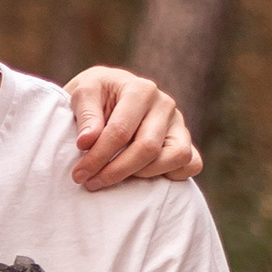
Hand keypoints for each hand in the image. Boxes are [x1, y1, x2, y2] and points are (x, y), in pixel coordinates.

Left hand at [63, 68, 200, 189]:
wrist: (108, 95)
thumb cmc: (96, 96)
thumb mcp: (82, 95)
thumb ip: (86, 115)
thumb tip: (86, 142)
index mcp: (141, 89)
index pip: (121, 131)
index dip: (97, 157)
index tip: (78, 174)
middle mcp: (165, 104)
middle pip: (147, 148)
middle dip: (116, 171)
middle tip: (90, 182)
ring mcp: (179, 124)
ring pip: (175, 157)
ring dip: (144, 175)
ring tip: (115, 176)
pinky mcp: (185, 141)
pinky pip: (192, 165)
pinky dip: (173, 177)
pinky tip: (144, 178)